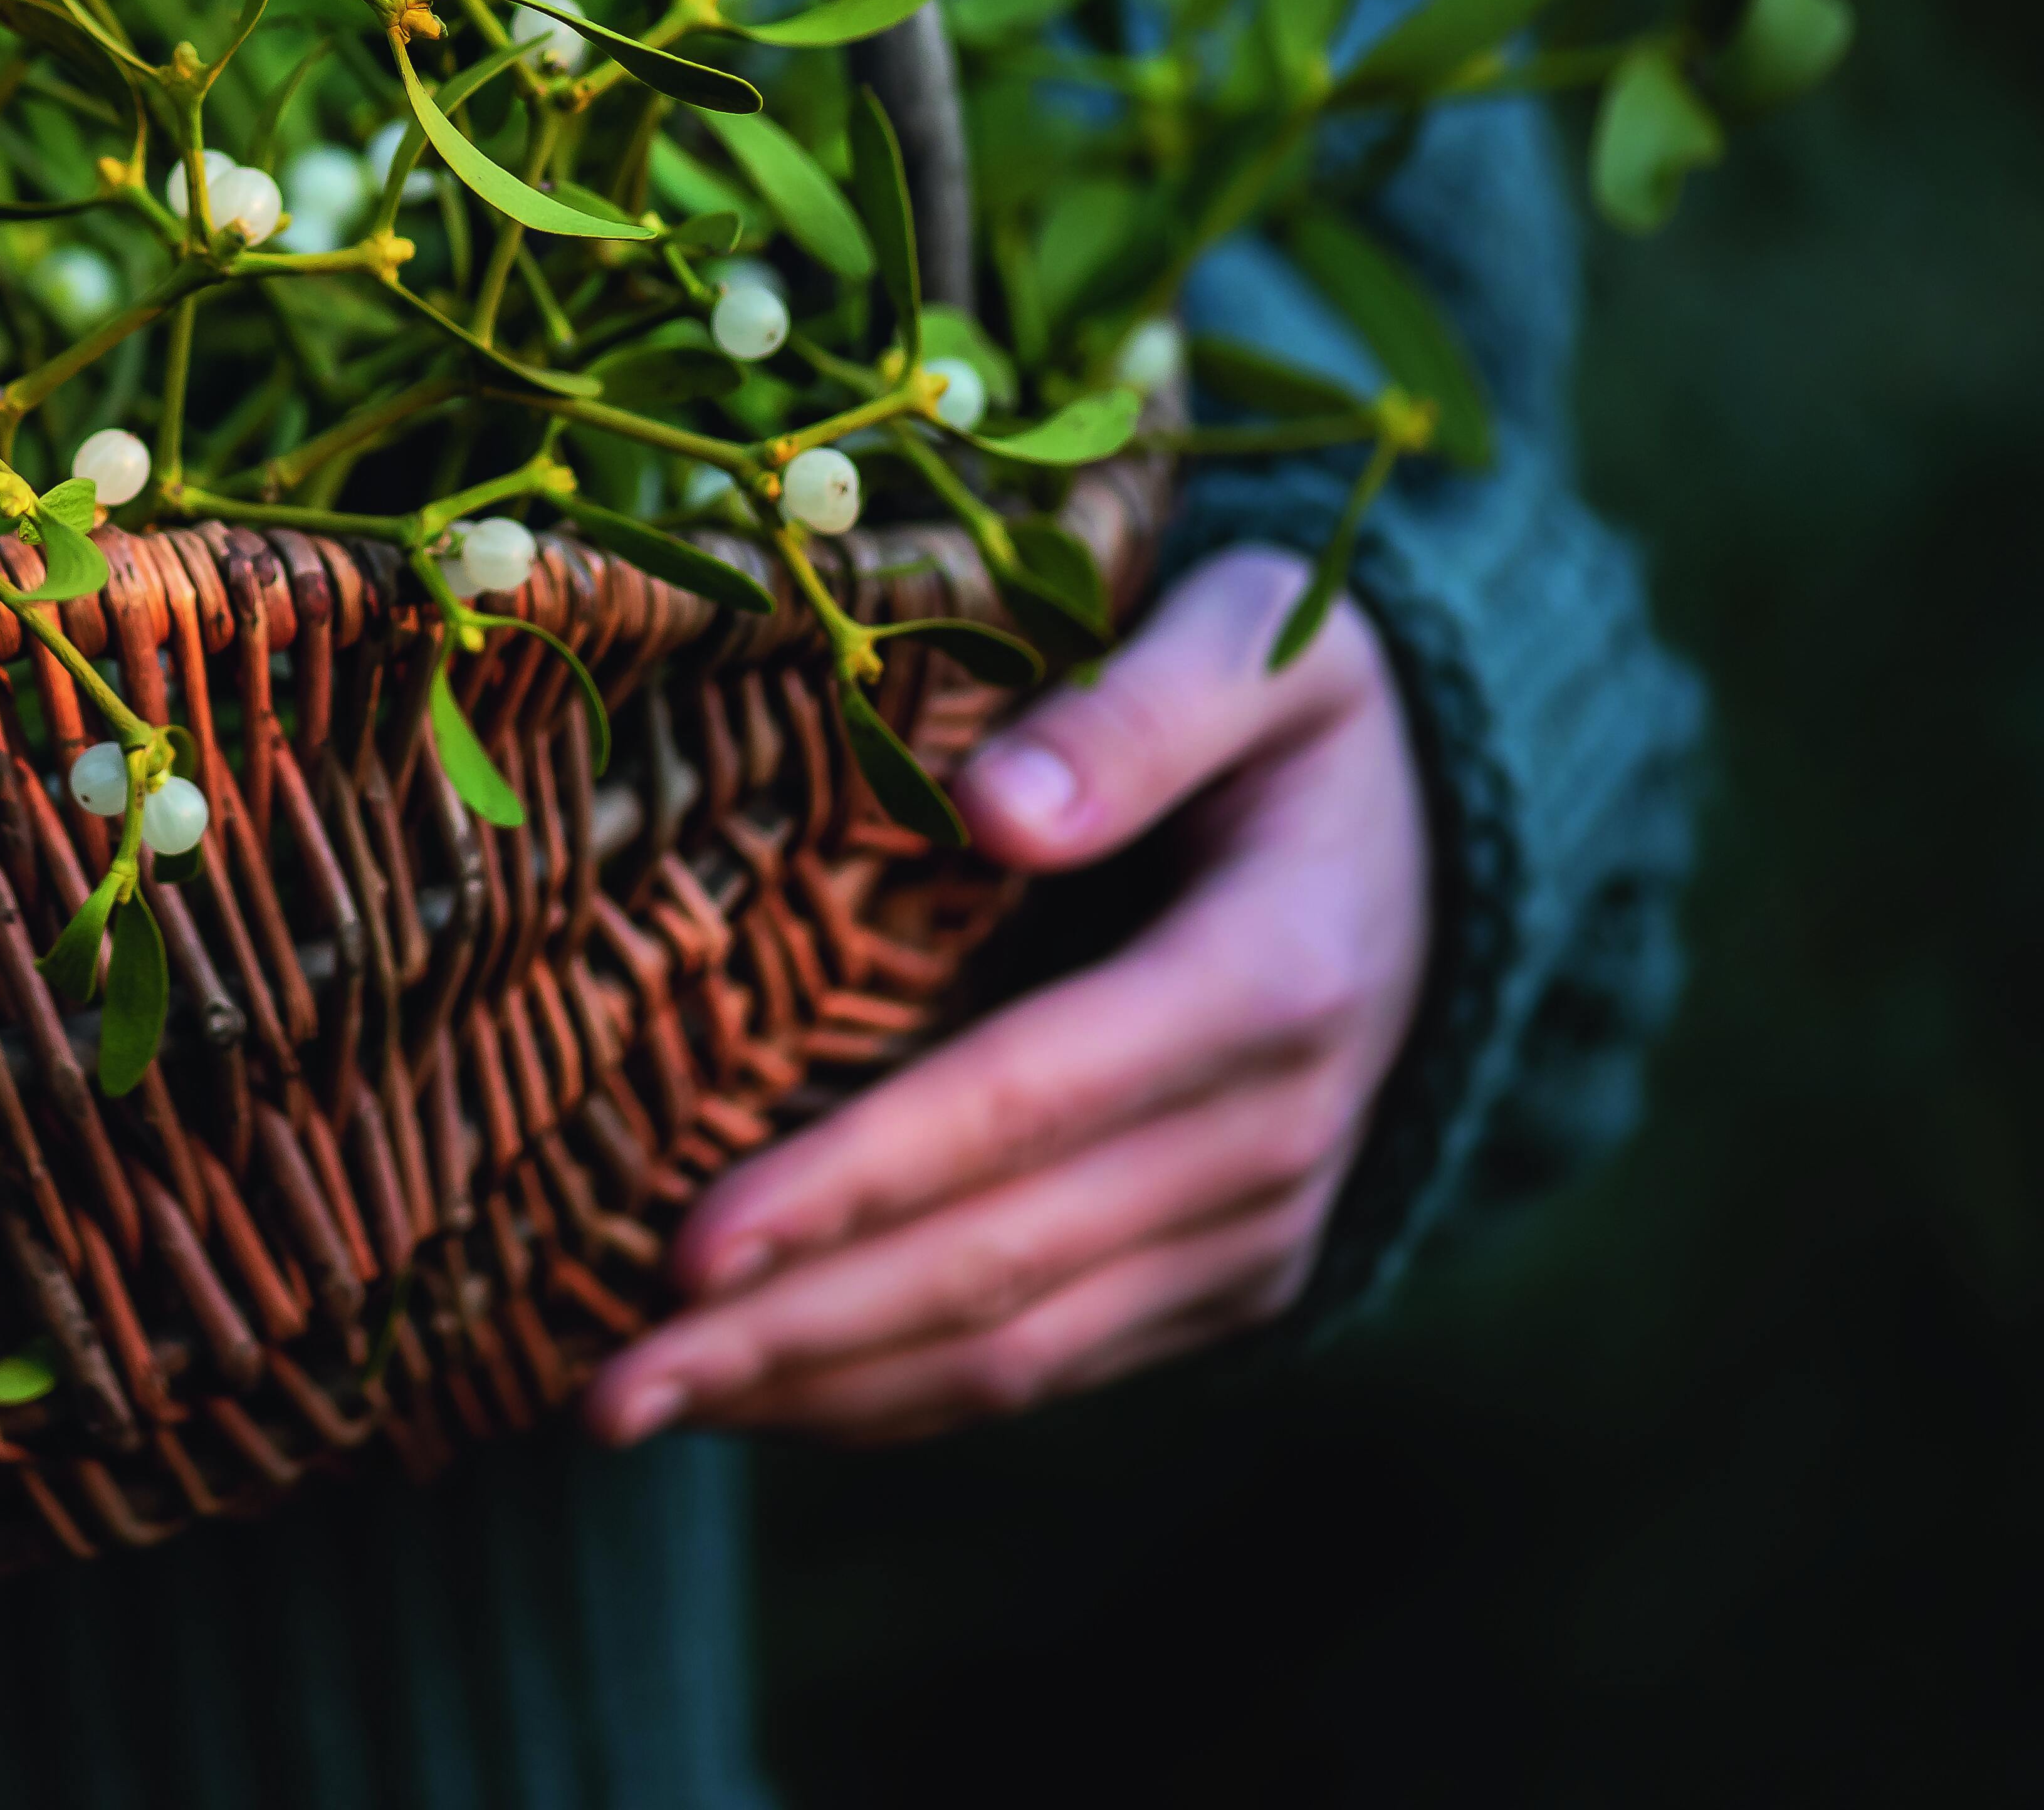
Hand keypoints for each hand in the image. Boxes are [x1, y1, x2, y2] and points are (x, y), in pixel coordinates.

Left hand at [586, 544, 1429, 1444]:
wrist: (1448, 831)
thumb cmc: (1297, 709)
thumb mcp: (1258, 642)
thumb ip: (1140, 712)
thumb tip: (997, 809)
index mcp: (1271, 977)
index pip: (1024, 1102)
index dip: (853, 1181)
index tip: (691, 1246)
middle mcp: (1271, 1137)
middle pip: (998, 1265)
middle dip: (788, 1334)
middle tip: (599, 1387)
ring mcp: (1255, 1229)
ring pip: (1016, 1352)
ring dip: (818, 1392)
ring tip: (630, 1405)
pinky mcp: (1225, 1277)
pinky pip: (1051, 1363)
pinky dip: (894, 1395)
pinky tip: (752, 1393)